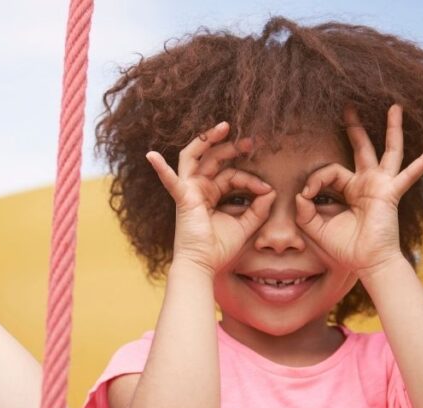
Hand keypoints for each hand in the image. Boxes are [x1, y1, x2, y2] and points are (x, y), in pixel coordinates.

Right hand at [147, 122, 273, 274]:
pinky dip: (160, 168)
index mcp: (211, 194)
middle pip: (214, 159)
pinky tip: (151, 156)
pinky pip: (170, 181)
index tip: (267, 189)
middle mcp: (199, 188)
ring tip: (225, 127)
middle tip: (251, 141)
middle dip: (232, 147)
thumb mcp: (245, 225)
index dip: (251, 179)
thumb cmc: (219, 248)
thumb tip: (271, 191)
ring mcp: (189, 191)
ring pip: (196, 157)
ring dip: (208, 140)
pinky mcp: (183, 198)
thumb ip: (258, 209)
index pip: (232, 175)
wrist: (203, 265)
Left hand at [295, 105, 422, 276]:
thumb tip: (301, 194)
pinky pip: (409, 175)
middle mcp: (366, 183)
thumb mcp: (316, 228)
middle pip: (361, 149)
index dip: (315, 180)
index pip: (329, 172)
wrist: (367, 263)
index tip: (306, 195)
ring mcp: (381, 185)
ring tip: (394, 107)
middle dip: (354, 128)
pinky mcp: (391, 193)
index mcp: (348, 190)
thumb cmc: (345, 247)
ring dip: (391, 129)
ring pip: (388, 151)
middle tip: (347, 106)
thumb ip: (305, 211)